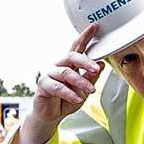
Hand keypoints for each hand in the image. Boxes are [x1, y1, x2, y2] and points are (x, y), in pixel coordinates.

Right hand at [14, 23, 103, 143]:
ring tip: (91, 90)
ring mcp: (50, 74)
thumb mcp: (84, 90)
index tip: (94, 27)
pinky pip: (58, 87)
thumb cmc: (66, 101)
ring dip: (80, 81)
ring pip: (66, 73)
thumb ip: (91, 77)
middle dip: (85, 61)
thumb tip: (101, 65)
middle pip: (71, 56)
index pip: (77, 47)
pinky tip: (77, 98)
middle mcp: (59, 66)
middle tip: (96, 68)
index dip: (85, 36)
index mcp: (69, 64)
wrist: (51, 116)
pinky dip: (69, 93)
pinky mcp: (43, 85)